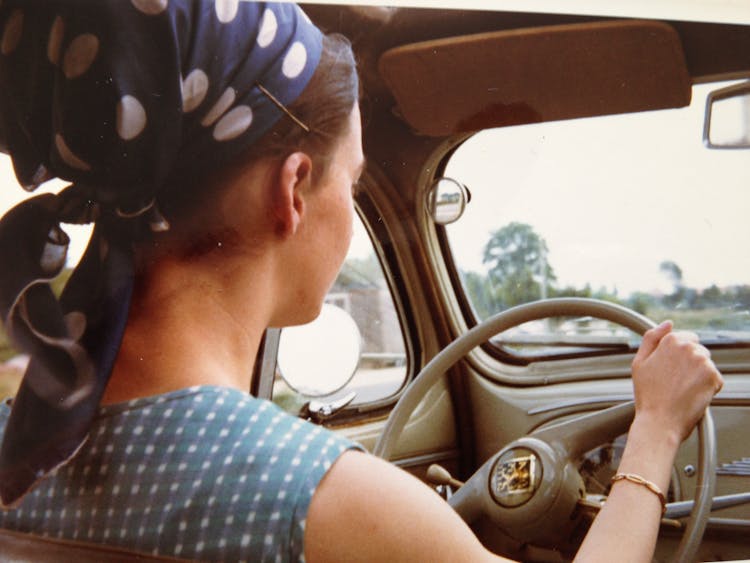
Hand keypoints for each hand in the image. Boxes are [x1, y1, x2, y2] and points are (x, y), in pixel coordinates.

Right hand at [631, 321, 722, 442]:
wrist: (660, 421)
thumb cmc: (647, 395)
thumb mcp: (639, 362)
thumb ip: (651, 338)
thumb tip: (667, 324)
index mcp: (671, 341)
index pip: (685, 338)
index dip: (677, 354)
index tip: (670, 368)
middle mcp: (690, 348)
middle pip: (697, 350)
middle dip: (689, 363)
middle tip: (674, 381)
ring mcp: (704, 362)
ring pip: (706, 364)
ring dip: (698, 374)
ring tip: (681, 389)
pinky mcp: (715, 378)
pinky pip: (714, 378)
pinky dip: (706, 386)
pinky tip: (691, 394)